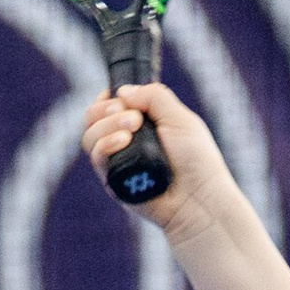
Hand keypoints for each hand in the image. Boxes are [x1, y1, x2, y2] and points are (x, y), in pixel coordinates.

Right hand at [76, 81, 234, 235]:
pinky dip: (106, 144)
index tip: (119, 98)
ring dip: (108, 124)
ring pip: (90, 136)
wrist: (199, 198)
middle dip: (106, 109)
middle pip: (92, 118)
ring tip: (133, 127)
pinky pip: (97, 157)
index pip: (107, 106)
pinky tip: (123, 140)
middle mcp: (125, 142)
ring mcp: (118, 162)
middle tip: (134, 117)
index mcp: (140, 125)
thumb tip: (122, 91)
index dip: (107, 99)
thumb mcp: (180, 118)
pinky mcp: (113, 181)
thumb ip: (154, 97)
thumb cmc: (196, 160)